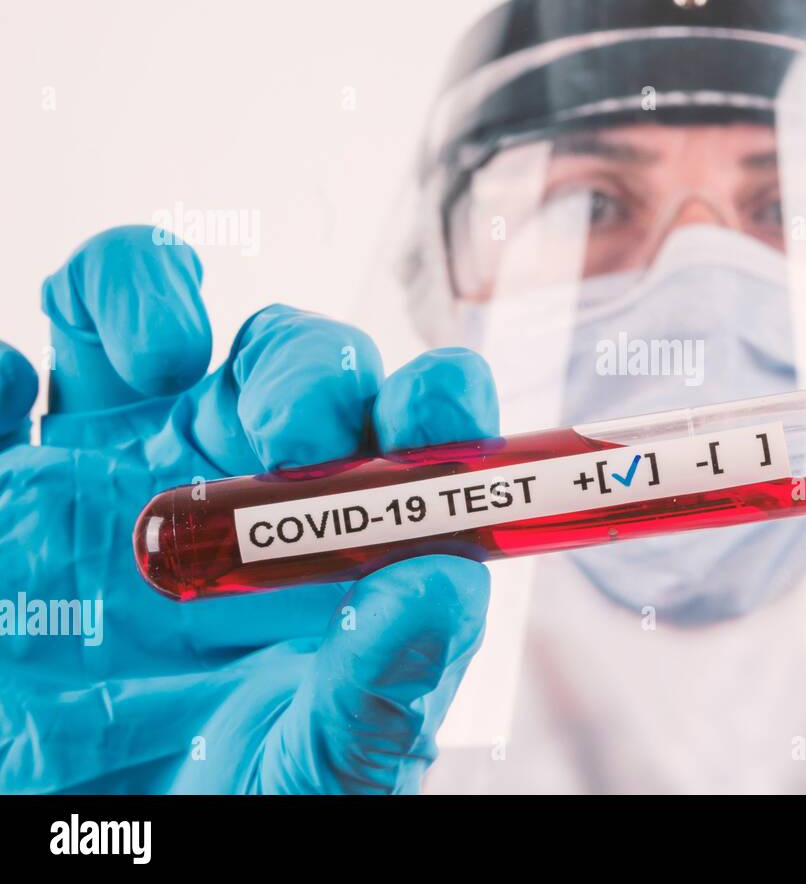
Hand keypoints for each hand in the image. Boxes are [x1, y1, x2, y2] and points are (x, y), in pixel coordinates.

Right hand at [0, 225, 497, 792]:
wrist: (66, 839)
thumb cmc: (215, 811)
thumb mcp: (310, 773)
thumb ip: (380, 690)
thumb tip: (445, 583)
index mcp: (338, 549)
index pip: (414, 440)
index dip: (439, 403)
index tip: (436, 411)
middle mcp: (241, 488)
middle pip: (298, 367)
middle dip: (311, 368)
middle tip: (295, 427)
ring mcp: (122, 474)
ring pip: (148, 323)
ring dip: (153, 293)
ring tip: (155, 348)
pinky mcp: (15, 487)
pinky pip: (4, 382)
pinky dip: (0, 365)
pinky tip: (6, 392)